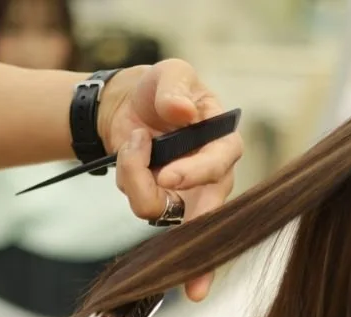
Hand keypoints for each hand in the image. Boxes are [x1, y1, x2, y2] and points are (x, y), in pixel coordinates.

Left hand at [97, 60, 243, 301]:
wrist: (133, 104)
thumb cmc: (164, 88)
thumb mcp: (172, 73)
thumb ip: (175, 88)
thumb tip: (182, 110)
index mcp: (223, 142)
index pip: (220, 166)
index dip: (196, 174)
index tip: (167, 174)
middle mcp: (211, 174)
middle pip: (203, 208)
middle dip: (175, 200)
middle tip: (156, 178)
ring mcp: (186, 192)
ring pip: (161, 209)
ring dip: (135, 176)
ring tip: (133, 142)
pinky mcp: (161, 200)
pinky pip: (140, 202)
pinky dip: (127, 177)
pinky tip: (130, 153)